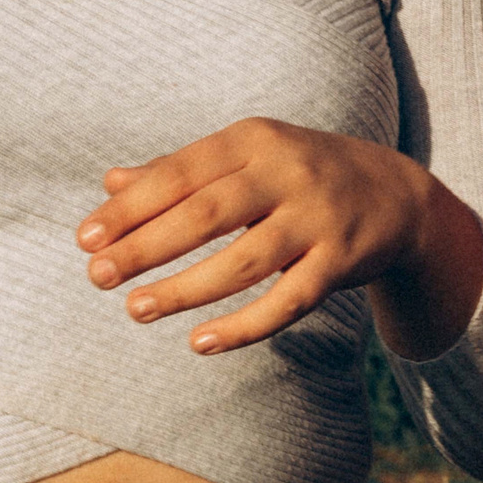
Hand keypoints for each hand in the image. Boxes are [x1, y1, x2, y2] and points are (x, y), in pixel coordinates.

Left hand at [76, 117, 480, 355]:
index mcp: (254, 139)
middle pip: (207, 213)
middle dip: (147, 246)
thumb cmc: (299, 173)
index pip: (181, 173)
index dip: (132, 207)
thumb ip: (181, 170)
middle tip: (98, 276)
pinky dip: (245, 327)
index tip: (86, 238)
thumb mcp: (246, 156)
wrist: (396, 193)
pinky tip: (200, 343)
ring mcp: (317, 218)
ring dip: (186, 289)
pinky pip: (288, 301)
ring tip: (136, 309)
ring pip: (244, 261)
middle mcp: (287, 172)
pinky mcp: (341, 261)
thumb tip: (111, 184)